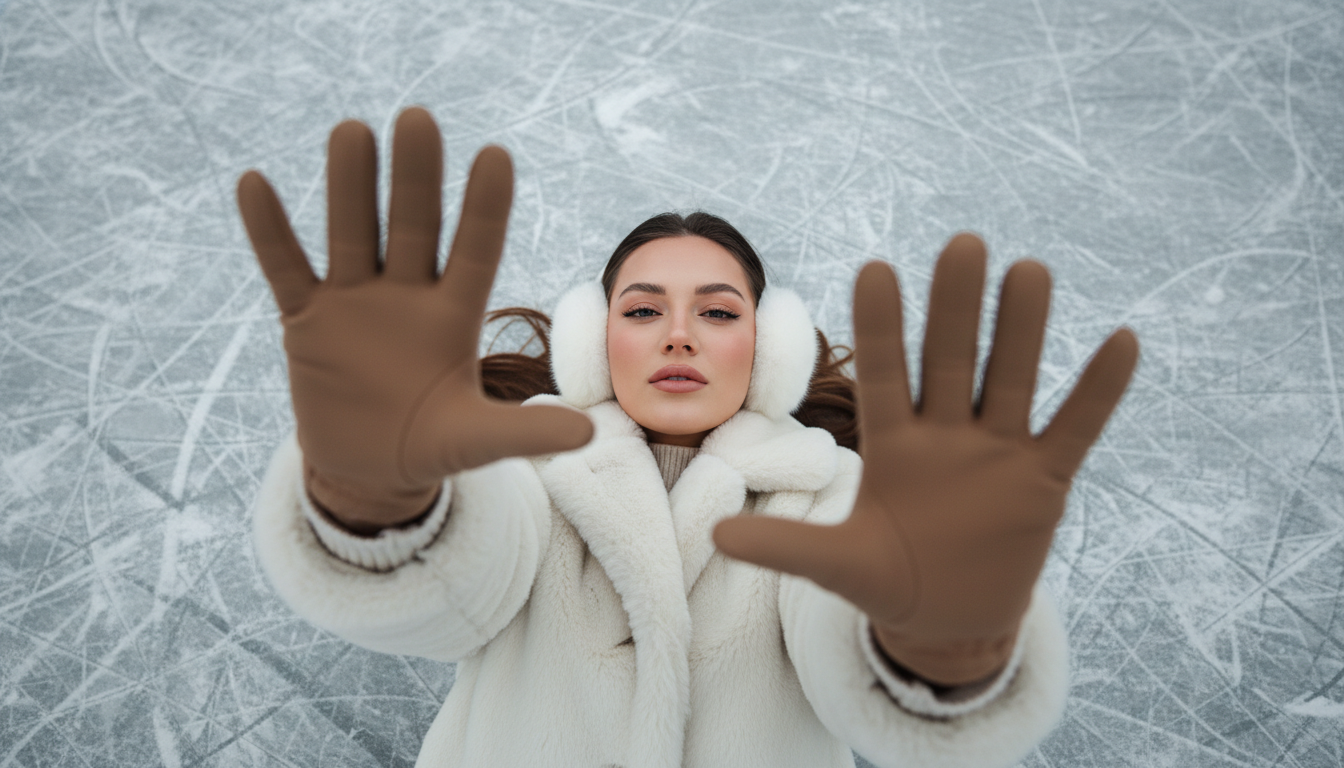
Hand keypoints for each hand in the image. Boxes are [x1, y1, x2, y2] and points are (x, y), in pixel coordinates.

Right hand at [238, 108, 592, 532]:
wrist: (370, 469)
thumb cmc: (433, 445)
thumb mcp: (477, 441)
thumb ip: (525, 432)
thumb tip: (589, 432)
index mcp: (456, 314)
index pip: (475, 251)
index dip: (485, 208)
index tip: (496, 153)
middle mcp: (407, 295)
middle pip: (413, 227)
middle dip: (415, 177)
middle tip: (419, 118)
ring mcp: (354, 302)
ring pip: (352, 233)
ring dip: (350, 186)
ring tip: (352, 131)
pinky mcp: (307, 320)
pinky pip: (286, 268)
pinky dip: (270, 231)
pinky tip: (254, 183)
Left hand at [713, 234, 1137, 684]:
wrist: (947, 620)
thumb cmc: (886, 581)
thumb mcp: (836, 568)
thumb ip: (786, 547)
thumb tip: (714, 537)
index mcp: (892, 445)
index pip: (884, 375)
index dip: (880, 327)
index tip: (875, 267)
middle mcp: (946, 435)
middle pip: (950, 361)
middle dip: (956, 307)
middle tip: (962, 242)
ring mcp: (998, 453)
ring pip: (1012, 379)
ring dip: (1023, 330)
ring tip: (1030, 270)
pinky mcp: (1044, 480)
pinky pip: (1075, 428)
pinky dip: (1097, 391)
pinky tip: (1121, 340)